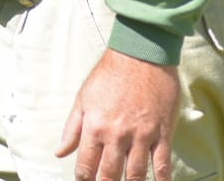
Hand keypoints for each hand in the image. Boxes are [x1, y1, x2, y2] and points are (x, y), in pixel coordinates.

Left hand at [56, 49, 178, 180]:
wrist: (140, 55)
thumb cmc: (110, 74)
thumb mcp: (83, 98)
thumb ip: (72, 129)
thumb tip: (60, 152)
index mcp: (95, 127)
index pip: (86, 166)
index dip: (84, 180)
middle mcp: (117, 135)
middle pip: (110, 175)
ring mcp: (141, 135)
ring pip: (135, 174)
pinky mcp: (162, 133)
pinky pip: (162, 163)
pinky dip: (161, 179)